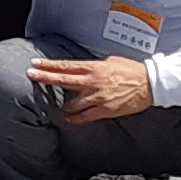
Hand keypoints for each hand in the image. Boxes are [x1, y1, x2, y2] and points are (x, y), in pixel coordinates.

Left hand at [27, 55, 153, 122]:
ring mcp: (98, 97)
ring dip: (63, 105)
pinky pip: (85, 116)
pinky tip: (69, 117)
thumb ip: (93, 66)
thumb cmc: (131, 70)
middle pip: (63, 80)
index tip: (35, 64)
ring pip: (72, 103)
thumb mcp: (109, 62)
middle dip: (45, 77)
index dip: (49, 65)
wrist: (150, 84)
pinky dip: (75, 118)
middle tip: (31, 75)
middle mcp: (93, 82)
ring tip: (58, 107)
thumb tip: (80, 68)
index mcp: (94, 67)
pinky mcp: (105, 110)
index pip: (66, 66)